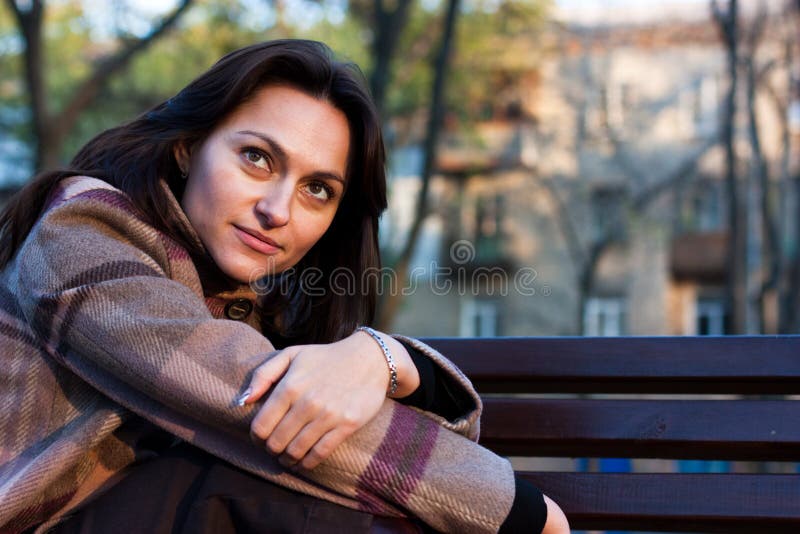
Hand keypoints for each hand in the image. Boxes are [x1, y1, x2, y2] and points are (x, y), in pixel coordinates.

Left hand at [242, 330, 418, 469]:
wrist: (369, 360)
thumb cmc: (326, 357)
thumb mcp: (293, 354)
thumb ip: (263, 374)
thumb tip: (244, 401)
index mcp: (290, 386)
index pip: (261, 426)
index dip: (256, 438)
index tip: (260, 438)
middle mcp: (307, 403)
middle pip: (277, 442)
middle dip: (271, 449)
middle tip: (275, 448)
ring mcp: (328, 416)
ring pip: (296, 451)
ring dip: (287, 459)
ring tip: (287, 457)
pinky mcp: (346, 426)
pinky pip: (320, 454)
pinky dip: (307, 463)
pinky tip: (303, 461)